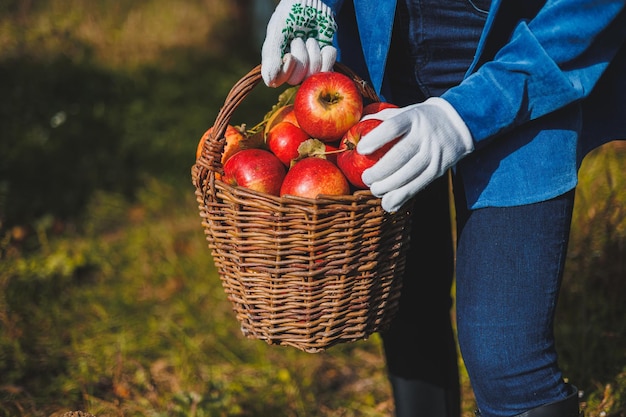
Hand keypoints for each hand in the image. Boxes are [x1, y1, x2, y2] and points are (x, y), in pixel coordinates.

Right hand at [261, 0, 336, 86]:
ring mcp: (309, 67)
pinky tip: (323, 44)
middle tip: (299, 40)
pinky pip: (329, 69)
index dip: (285, 72)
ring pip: (313, 74)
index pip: (276, 82)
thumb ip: (271, 54)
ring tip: (310, 39)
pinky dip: (327, 53)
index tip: (290, 56)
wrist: (311, 3)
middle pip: (296, 79)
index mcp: (275, 61)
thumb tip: (270, 82)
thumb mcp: (278, 30)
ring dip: (313, 51)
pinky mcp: (325, 63)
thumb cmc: (290, 14)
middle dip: (301, 57)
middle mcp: (291, 68)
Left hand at [357, 97, 473, 212]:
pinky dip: (403, 197)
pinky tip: (389, 203)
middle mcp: (424, 135)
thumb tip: (356, 124)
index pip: (392, 127)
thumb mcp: (405, 111)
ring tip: (375, 190)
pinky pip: (419, 185)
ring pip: (410, 173)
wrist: (458, 124)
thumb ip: (382, 117)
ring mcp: (433, 153)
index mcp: (412, 118)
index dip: (375, 139)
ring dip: (389, 186)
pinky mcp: (438, 169)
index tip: (361, 150)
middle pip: (400, 155)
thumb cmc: (421, 119)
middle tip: (366, 179)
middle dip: (380, 171)